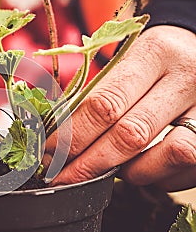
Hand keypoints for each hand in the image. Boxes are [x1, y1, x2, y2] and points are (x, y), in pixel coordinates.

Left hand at [46, 25, 195, 190]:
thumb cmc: (153, 62)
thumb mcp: (126, 63)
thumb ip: (97, 96)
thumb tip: (58, 138)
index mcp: (154, 54)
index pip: (104, 104)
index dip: (71, 136)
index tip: (48, 153)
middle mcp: (187, 79)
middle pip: (130, 135)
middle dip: (88, 164)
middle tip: (62, 177)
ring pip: (166, 156)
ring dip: (128, 172)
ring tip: (109, 168)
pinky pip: (185, 170)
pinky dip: (157, 177)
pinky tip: (141, 168)